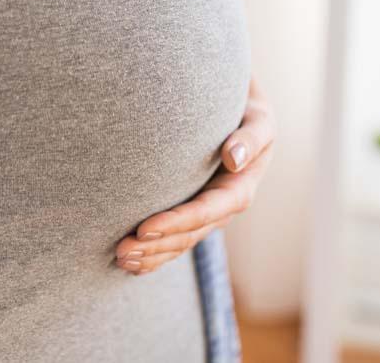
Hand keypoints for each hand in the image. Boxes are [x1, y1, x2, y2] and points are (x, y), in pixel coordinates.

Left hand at [113, 75, 275, 274]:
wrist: (243, 116)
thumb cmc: (249, 115)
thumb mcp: (259, 122)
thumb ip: (250, 139)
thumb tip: (234, 157)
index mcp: (239, 190)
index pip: (204, 212)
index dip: (175, 223)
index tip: (144, 228)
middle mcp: (222, 209)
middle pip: (188, 235)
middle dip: (156, 246)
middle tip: (122, 251)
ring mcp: (208, 216)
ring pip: (179, 243)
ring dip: (151, 256)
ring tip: (120, 259)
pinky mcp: (194, 215)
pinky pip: (175, 241)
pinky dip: (154, 254)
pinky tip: (131, 265)